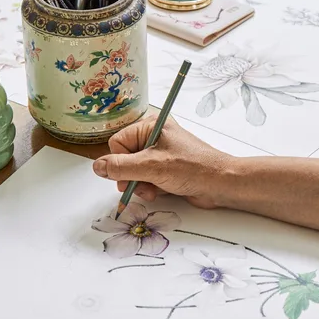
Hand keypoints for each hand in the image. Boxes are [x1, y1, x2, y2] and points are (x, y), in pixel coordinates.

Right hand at [92, 117, 234, 208]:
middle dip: (130, 176)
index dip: (120, 161)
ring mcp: (161, 154)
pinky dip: (149, 188)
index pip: (118, 142)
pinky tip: (159, 192)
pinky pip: (146, 179)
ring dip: (140, 184)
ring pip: (134, 172)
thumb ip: (121, 167)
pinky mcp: (166, 169)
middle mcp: (155, 138)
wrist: (220, 184)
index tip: (129, 173)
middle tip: (139, 185)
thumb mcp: (152, 167)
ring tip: (153, 190)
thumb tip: (98, 167)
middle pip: (124, 158)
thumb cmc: (193, 168)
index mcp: (152, 126)